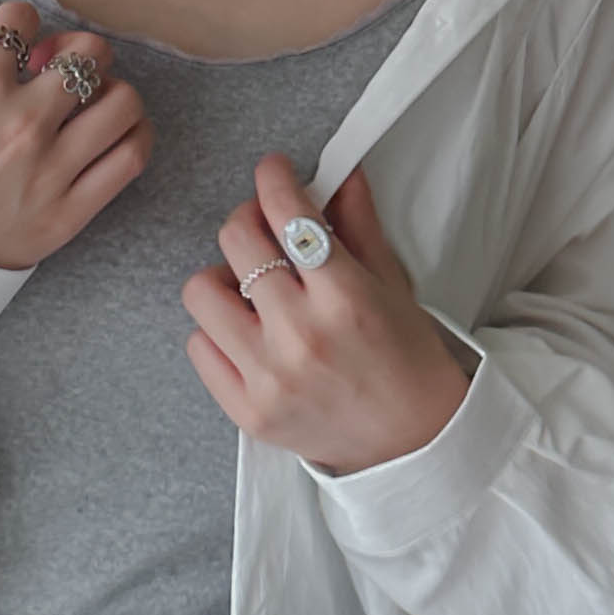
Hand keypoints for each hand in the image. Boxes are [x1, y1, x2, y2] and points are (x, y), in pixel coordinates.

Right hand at [0, 4, 151, 270]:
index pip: (21, 19)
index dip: (17, 24)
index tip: (14, 41)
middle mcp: (22, 121)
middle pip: (88, 54)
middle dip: (75, 51)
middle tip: (59, 70)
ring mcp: (51, 168)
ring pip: (123, 102)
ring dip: (112, 92)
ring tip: (92, 104)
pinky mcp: (70, 212)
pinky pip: (129, 160)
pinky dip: (133, 137)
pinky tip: (116, 135)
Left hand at [180, 152, 476, 475]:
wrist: (414, 443)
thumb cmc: (408, 360)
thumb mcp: (392, 284)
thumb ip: (359, 225)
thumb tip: (340, 174)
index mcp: (344, 297)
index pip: (287, 212)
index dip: (274, 178)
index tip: (274, 171)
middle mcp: (301, 335)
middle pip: (235, 240)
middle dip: (248, 219)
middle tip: (263, 227)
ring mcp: (268, 377)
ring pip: (202, 291)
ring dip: (224, 278)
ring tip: (250, 289)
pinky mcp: (246, 411)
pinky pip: (199, 346)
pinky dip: (217, 331)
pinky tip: (247, 332)